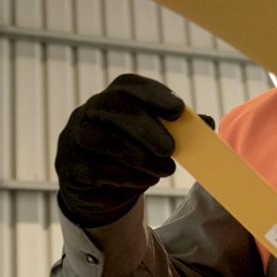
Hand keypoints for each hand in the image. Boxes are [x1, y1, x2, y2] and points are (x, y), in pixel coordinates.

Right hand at [55, 73, 184, 226]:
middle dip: (145, 127)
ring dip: (138, 156)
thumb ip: (180, 130)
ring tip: (165, 170)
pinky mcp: (70, 167)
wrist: (103, 191)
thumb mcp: (157, 141)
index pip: (128, 85)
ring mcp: (74, 138)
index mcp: (112, 98)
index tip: (179, 110)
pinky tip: (145, 180)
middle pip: (111, 108)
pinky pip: (95, 168)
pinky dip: (125, 176)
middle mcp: (87, 112)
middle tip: (170, 149)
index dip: (153, 94)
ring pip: (101, 140)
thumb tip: (206, 123)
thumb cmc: (134, 157)